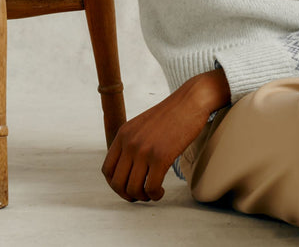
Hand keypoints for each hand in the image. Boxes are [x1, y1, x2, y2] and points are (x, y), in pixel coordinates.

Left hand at [102, 69, 230, 201]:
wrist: (191, 101)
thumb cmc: (171, 114)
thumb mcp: (143, 124)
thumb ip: (132, 141)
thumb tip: (129, 167)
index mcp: (123, 134)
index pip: (107, 169)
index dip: (115, 185)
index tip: (127, 188)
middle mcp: (130, 142)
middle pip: (117, 183)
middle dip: (127, 195)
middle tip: (139, 195)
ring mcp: (144, 150)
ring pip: (133, 189)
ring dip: (142, 197)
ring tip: (152, 193)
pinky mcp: (161, 157)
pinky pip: (151, 187)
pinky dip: (155, 195)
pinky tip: (161, 191)